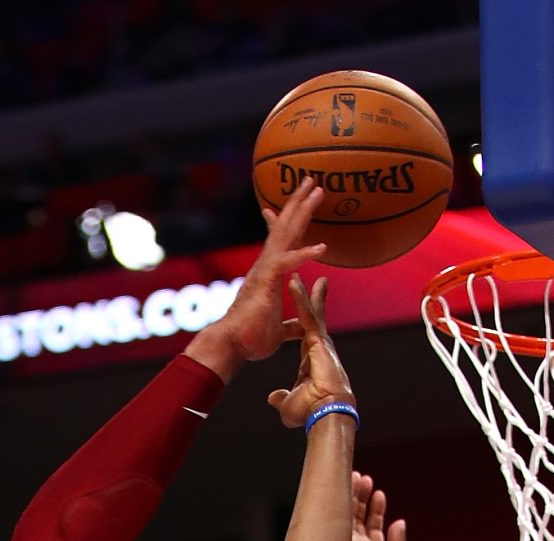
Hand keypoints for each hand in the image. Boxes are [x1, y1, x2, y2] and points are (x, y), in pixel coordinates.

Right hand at [194, 188, 326, 374]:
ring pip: (285, 232)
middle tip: (312, 181)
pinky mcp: (266, 282)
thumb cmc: (250, 340)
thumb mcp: (279, 332)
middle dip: (298, 203)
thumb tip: (301, 327)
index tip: (293, 204)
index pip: (280, 241)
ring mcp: (265, 270)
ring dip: (302, 210)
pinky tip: (322, 248)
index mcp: (268, 273)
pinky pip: (288, 262)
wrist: (230, 347)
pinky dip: (305, 254)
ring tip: (317, 189)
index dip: (285, 221)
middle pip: (284, 227)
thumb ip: (291, 325)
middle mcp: (266, 266)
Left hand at [268, 277, 353, 427]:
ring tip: (296, 276)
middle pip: (313, 318)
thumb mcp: (289, 403)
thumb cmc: (310, 411)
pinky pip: (306, 314)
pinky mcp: (318, 339)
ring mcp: (320, 342)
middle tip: (316, 282)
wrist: (325, 411)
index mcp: (312, 360)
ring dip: (303, 294)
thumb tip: (273, 397)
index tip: (305, 312)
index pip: (307, 335)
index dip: (305, 322)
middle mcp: (319, 348)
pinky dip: (300, 298)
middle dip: (312, 300)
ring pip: (310, 313)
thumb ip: (281, 397)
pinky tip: (294, 283)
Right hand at [345, 474, 413, 540]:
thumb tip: (399, 523)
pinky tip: (348, 488)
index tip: (379, 493)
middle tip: (365, 479)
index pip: (374, 526)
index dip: (377, 508)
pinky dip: (343, 503)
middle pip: (360, 516)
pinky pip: (340, 519)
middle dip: (363, 497)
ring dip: (354, 496)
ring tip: (358, 478)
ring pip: (349, 515)